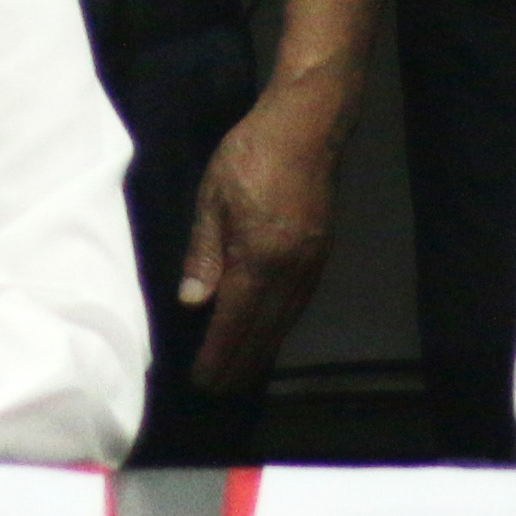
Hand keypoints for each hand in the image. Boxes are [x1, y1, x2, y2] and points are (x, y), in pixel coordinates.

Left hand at [176, 78, 346, 393]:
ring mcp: (311, 266)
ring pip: (284, 322)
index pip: (234, 322)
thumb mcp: (213, 197)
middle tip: (218, 389)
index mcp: (258, 258)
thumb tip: (194, 303)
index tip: (203, 381)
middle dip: (240, 363)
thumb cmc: (251, 154)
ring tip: (240, 371)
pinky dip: (280, 327)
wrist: (308, 125)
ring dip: (261, 350)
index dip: (218, 354)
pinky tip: (268, 333)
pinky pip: (297, 305)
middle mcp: (290, 272)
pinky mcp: (321, 255)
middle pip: (263, 332)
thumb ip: (204, 253)